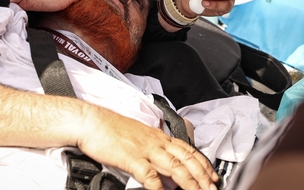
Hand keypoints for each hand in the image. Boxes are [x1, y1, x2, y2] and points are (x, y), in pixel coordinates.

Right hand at [77, 106, 217, 189]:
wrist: (91, 121)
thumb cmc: (110, 128)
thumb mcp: (137, 136)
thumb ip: (152, 148)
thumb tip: (161, 164)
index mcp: (158, 136)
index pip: (188, 149)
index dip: (203, 164)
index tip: (212, 175)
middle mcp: (156, 142)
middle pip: (186, 159)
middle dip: (202, 176)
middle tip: (211, 188)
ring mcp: (145, 150)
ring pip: (174, 166)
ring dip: (189, 182)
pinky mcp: (131, 158)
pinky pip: (149, 174)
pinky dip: (159, 186)